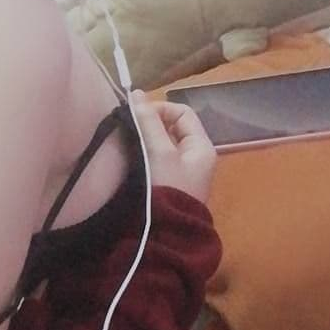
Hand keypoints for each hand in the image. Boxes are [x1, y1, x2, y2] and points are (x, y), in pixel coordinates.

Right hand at [129, 89, 215, 203]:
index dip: (160, 109)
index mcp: (202, 147)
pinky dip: (146, 154)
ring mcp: (183, 172)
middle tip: (130, 129)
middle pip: (173, 128)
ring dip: (146, 139)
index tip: (137, 116)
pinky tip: (131, 158)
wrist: (166, 235)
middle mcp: (196, 157)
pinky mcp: (170, 184)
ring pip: (164, 144)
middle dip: (151, 124)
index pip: (182, 113)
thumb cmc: (167, 188)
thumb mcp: (159, 152)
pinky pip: (158, 159)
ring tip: (128, 141)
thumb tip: (136, 93)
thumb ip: (148, 122)